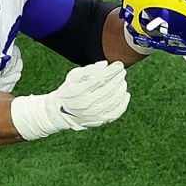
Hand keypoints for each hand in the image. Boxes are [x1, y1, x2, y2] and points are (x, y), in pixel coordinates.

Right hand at [10, 60, 130, 139]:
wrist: (60, 112)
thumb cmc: (69, 91)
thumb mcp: (73, 77)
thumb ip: (88, 69)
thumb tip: (105, 65)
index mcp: (79, 91)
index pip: (101, 79)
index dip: (113, 71)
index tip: (119, 64)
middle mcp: (87, 104)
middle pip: (109, 89)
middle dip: (118, 78)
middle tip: (122, 71)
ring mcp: (94, 114)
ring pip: (114, 99)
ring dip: (122, 88)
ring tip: (122, 81)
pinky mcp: (100, 121)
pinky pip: (116, 112)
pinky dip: (124, 102)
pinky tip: (125, 94)